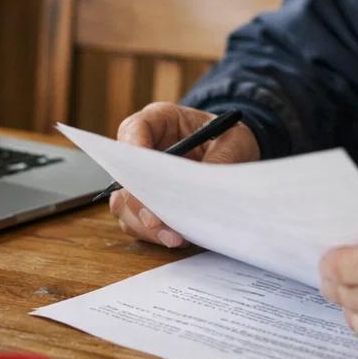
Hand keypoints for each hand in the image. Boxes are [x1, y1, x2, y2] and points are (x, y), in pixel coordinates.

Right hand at [109, 103, 259, 246]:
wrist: (235, 154)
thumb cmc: (229, 139)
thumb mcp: (233, 143)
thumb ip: (218, 163)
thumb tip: (201, 194)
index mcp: (160, 120)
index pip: (134, 130)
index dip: (134, 153)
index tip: (147, 178)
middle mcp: (142, 148)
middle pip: (122, 175)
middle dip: (139, 202)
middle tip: (157, 221)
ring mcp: (141, 177)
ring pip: (125, 204)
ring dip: (145, 225)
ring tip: (174, 237)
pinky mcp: (147, 202)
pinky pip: (137, 222)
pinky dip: (153, 234)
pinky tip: (177, 238)